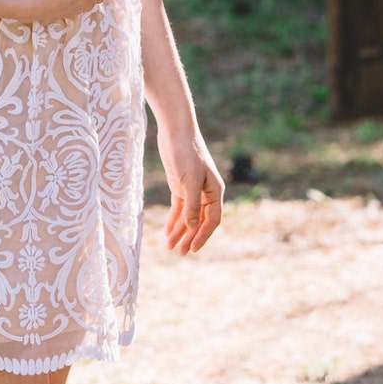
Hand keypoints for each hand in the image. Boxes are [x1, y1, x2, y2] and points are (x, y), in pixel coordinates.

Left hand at [158, 130, 224, 254]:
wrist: (175, 131)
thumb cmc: (186, 153)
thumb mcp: (190, 181)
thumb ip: (192, 205)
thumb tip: (193, 226)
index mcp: (214, 191)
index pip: (212, 220)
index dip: (203, 235)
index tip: (192, 249)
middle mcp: (206, 192)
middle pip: (200, 221)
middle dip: (190, 237)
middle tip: (179, 253)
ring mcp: (193, 189)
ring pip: (188, 216)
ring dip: (180, 232)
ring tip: (171, 247)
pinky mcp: (180, 186)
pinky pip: (179, 208)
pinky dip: (174, 220)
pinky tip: (167, 232)